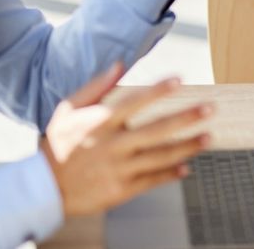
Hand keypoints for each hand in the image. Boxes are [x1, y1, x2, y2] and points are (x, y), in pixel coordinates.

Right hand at [42, 63, 214, 216]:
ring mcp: (118, 169)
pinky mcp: (121, 190)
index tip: (179, 79)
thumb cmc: (57, 146)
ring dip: (187, 147)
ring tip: (208, 137)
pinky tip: (187, 167)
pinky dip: (171, 174)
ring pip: (160, 156)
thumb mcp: (68, 111)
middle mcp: (112, 145)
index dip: (157, 90)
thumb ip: (96, 87)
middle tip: (210, 109)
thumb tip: (120, 63)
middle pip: (156, 130)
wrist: (43, 189)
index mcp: (99, 123)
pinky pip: (152, 180)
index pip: (134, 102)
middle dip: (186, 119)